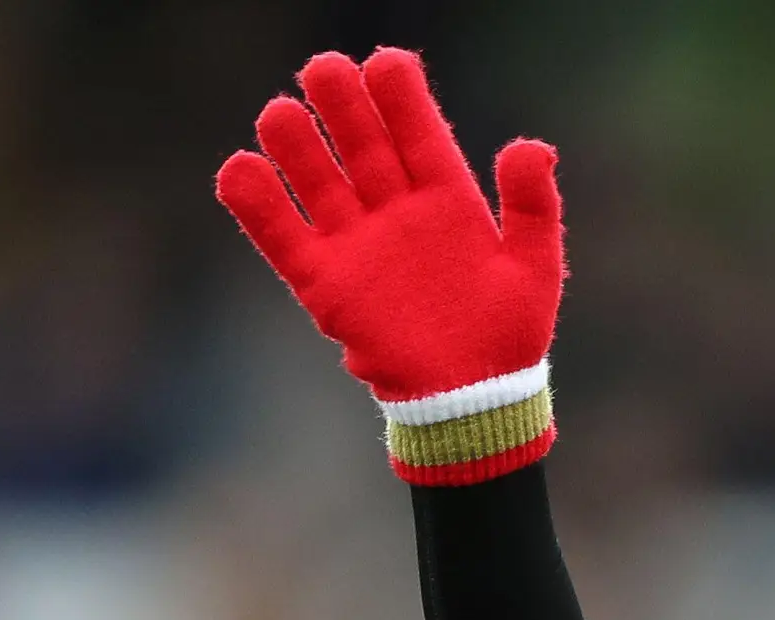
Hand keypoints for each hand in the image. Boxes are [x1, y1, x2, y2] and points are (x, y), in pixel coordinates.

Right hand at [215, 49, 564, 478]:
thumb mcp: (533, 268)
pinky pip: (281, 236)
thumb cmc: (508, 334)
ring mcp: (356, 242)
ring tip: (282, 113)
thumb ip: (532, 206)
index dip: (400, 96)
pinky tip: (240, 168)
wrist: (472, 401)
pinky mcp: (325, 281)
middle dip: (342, 105)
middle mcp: (394, 210)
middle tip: (324, 70)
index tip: (387, 64)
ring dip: (296, 144)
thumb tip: (531, 147)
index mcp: (446, 197)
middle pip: (360, 142)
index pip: (417, 132)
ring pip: (317, 178)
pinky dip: (257, 204)